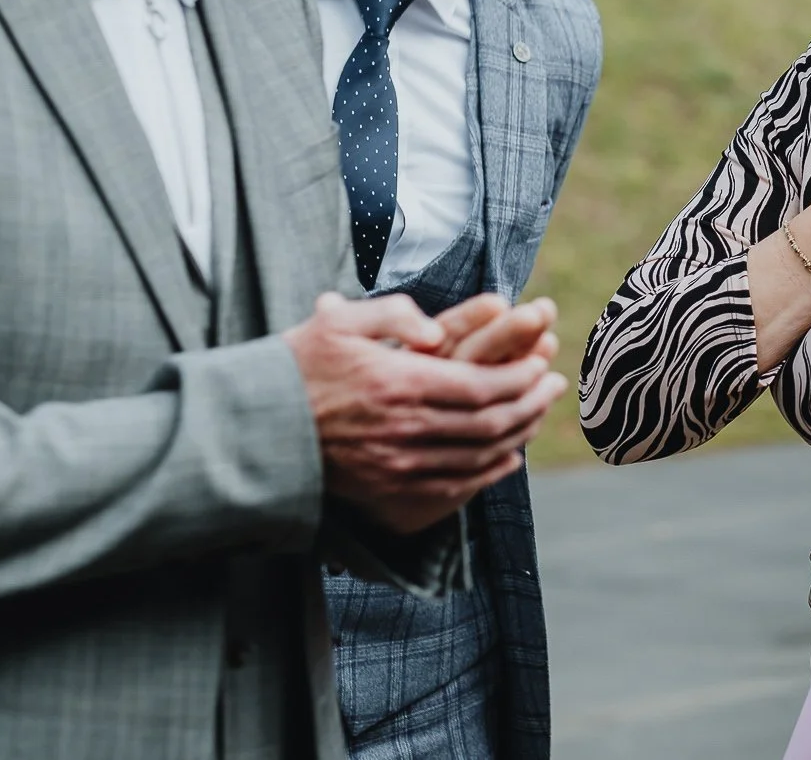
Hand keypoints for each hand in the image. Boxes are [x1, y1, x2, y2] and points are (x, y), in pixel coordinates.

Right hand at [285, 293, 567, 533]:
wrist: (255, 432)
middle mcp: (404, 432)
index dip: (523, 379)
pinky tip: (507, 458)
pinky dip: (490, 474)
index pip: (484, 387)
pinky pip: (454, 490)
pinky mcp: (388, 495)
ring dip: (519, 437)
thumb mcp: (340, 323)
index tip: (544, 367)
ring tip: (538, 416)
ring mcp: (397, 469)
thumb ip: (394, 314)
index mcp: (399, 385)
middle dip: (532, 405)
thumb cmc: (298, 368)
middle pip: (491, 424)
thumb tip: (436, 331)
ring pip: (479, 459)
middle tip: (555, 388)